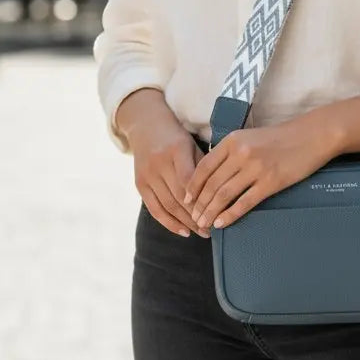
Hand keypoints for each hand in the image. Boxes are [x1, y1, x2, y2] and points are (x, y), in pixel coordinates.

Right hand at [120, 91, 206, 237]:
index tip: (217, 212)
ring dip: (186, 223)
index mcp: (177, 149)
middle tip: (213, 229)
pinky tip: (183, 231)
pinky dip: (169, 223)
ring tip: (202, 232)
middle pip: (179, 196)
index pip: (190, 180)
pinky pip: (154, 208)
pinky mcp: (139, 184)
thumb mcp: (192, 144)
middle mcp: (160, 162)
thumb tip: (220, 193)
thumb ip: (203, 167)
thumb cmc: (177, 137)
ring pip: (168, 205)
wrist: (146, 126)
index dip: (202, 199)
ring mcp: (147, 174)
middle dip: (197, 216)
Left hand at [183, 119, 335, 231]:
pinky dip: (230, 215)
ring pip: (224, 195)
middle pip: (212, 184)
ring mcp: (255, 168)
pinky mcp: (270, 182)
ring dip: (211, 212)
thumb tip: (212, 173)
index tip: (186, 199)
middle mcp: (240, 153)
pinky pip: (244, 202)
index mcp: (232, 140)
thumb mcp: (249, 137)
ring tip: (204, 223)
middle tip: (193, 218)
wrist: (310, 136)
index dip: (193, 186)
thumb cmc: (279, 138)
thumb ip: (230, 151)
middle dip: (199, 204)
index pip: (204, 167)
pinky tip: (222, 223)